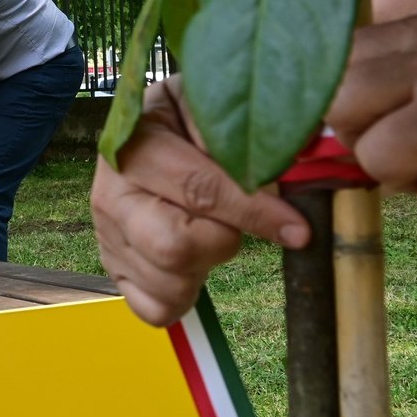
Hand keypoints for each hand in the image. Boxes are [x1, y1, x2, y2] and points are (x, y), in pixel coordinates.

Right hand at [92, 78, 309, 325]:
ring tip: (209, 233)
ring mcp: (108, 237)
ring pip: (169, 284)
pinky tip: (193, 263)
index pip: (199, 189)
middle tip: (233, 224)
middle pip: (174, 247)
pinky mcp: (116, 269)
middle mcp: (110, 194)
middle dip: (221, 242)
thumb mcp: (207, 106)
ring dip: (205, 266)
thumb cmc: (186, 121)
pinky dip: (184, 298)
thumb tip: (308, 149)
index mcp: (132, 146)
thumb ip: (246, 131)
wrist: (147, 134)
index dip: (253, 212)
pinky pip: (155, 311)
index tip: (296, 229)